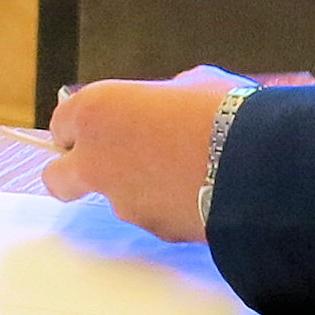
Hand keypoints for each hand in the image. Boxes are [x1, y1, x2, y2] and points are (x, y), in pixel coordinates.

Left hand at [39, 66, 247, 240]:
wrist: (256, 165)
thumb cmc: (222, 110)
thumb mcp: (189, 84)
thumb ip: (160, 98)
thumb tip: (166, 106)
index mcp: (96, 111)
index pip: (62, 125)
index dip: (83, 127)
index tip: (105, 127)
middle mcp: (95, 159)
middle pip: (59, 177)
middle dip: (75, 174)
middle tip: (110, 165)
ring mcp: (121, 200)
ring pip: (115, 199)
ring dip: (137, 189)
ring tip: (184, 174)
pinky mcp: (152, 230)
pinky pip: (153, 216)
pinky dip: (168, 208)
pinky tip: (202, 193)